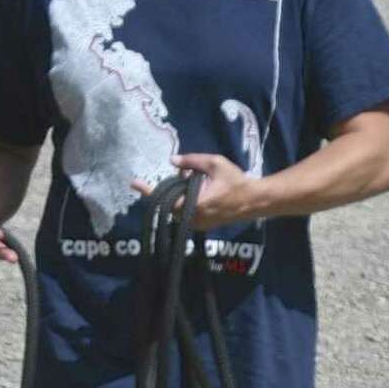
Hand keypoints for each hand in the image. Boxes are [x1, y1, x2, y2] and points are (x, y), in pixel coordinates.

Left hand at [132, 153, 259, 230]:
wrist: (254, 201)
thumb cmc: (236, 181)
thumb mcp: (215, 163)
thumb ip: (192, 161)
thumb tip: (172, 160)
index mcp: (196, 204)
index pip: (167, 199)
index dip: (149, 191)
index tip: (134, 183)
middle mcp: (194, 218)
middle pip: (171, 203)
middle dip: (172, 189)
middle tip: (185, 176)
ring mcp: (198, 224)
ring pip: (178, 209)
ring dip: (180, 196)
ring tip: (197, 183)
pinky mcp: (203, 226)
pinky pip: (186, 214)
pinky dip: (187, 203)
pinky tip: (199, 192)